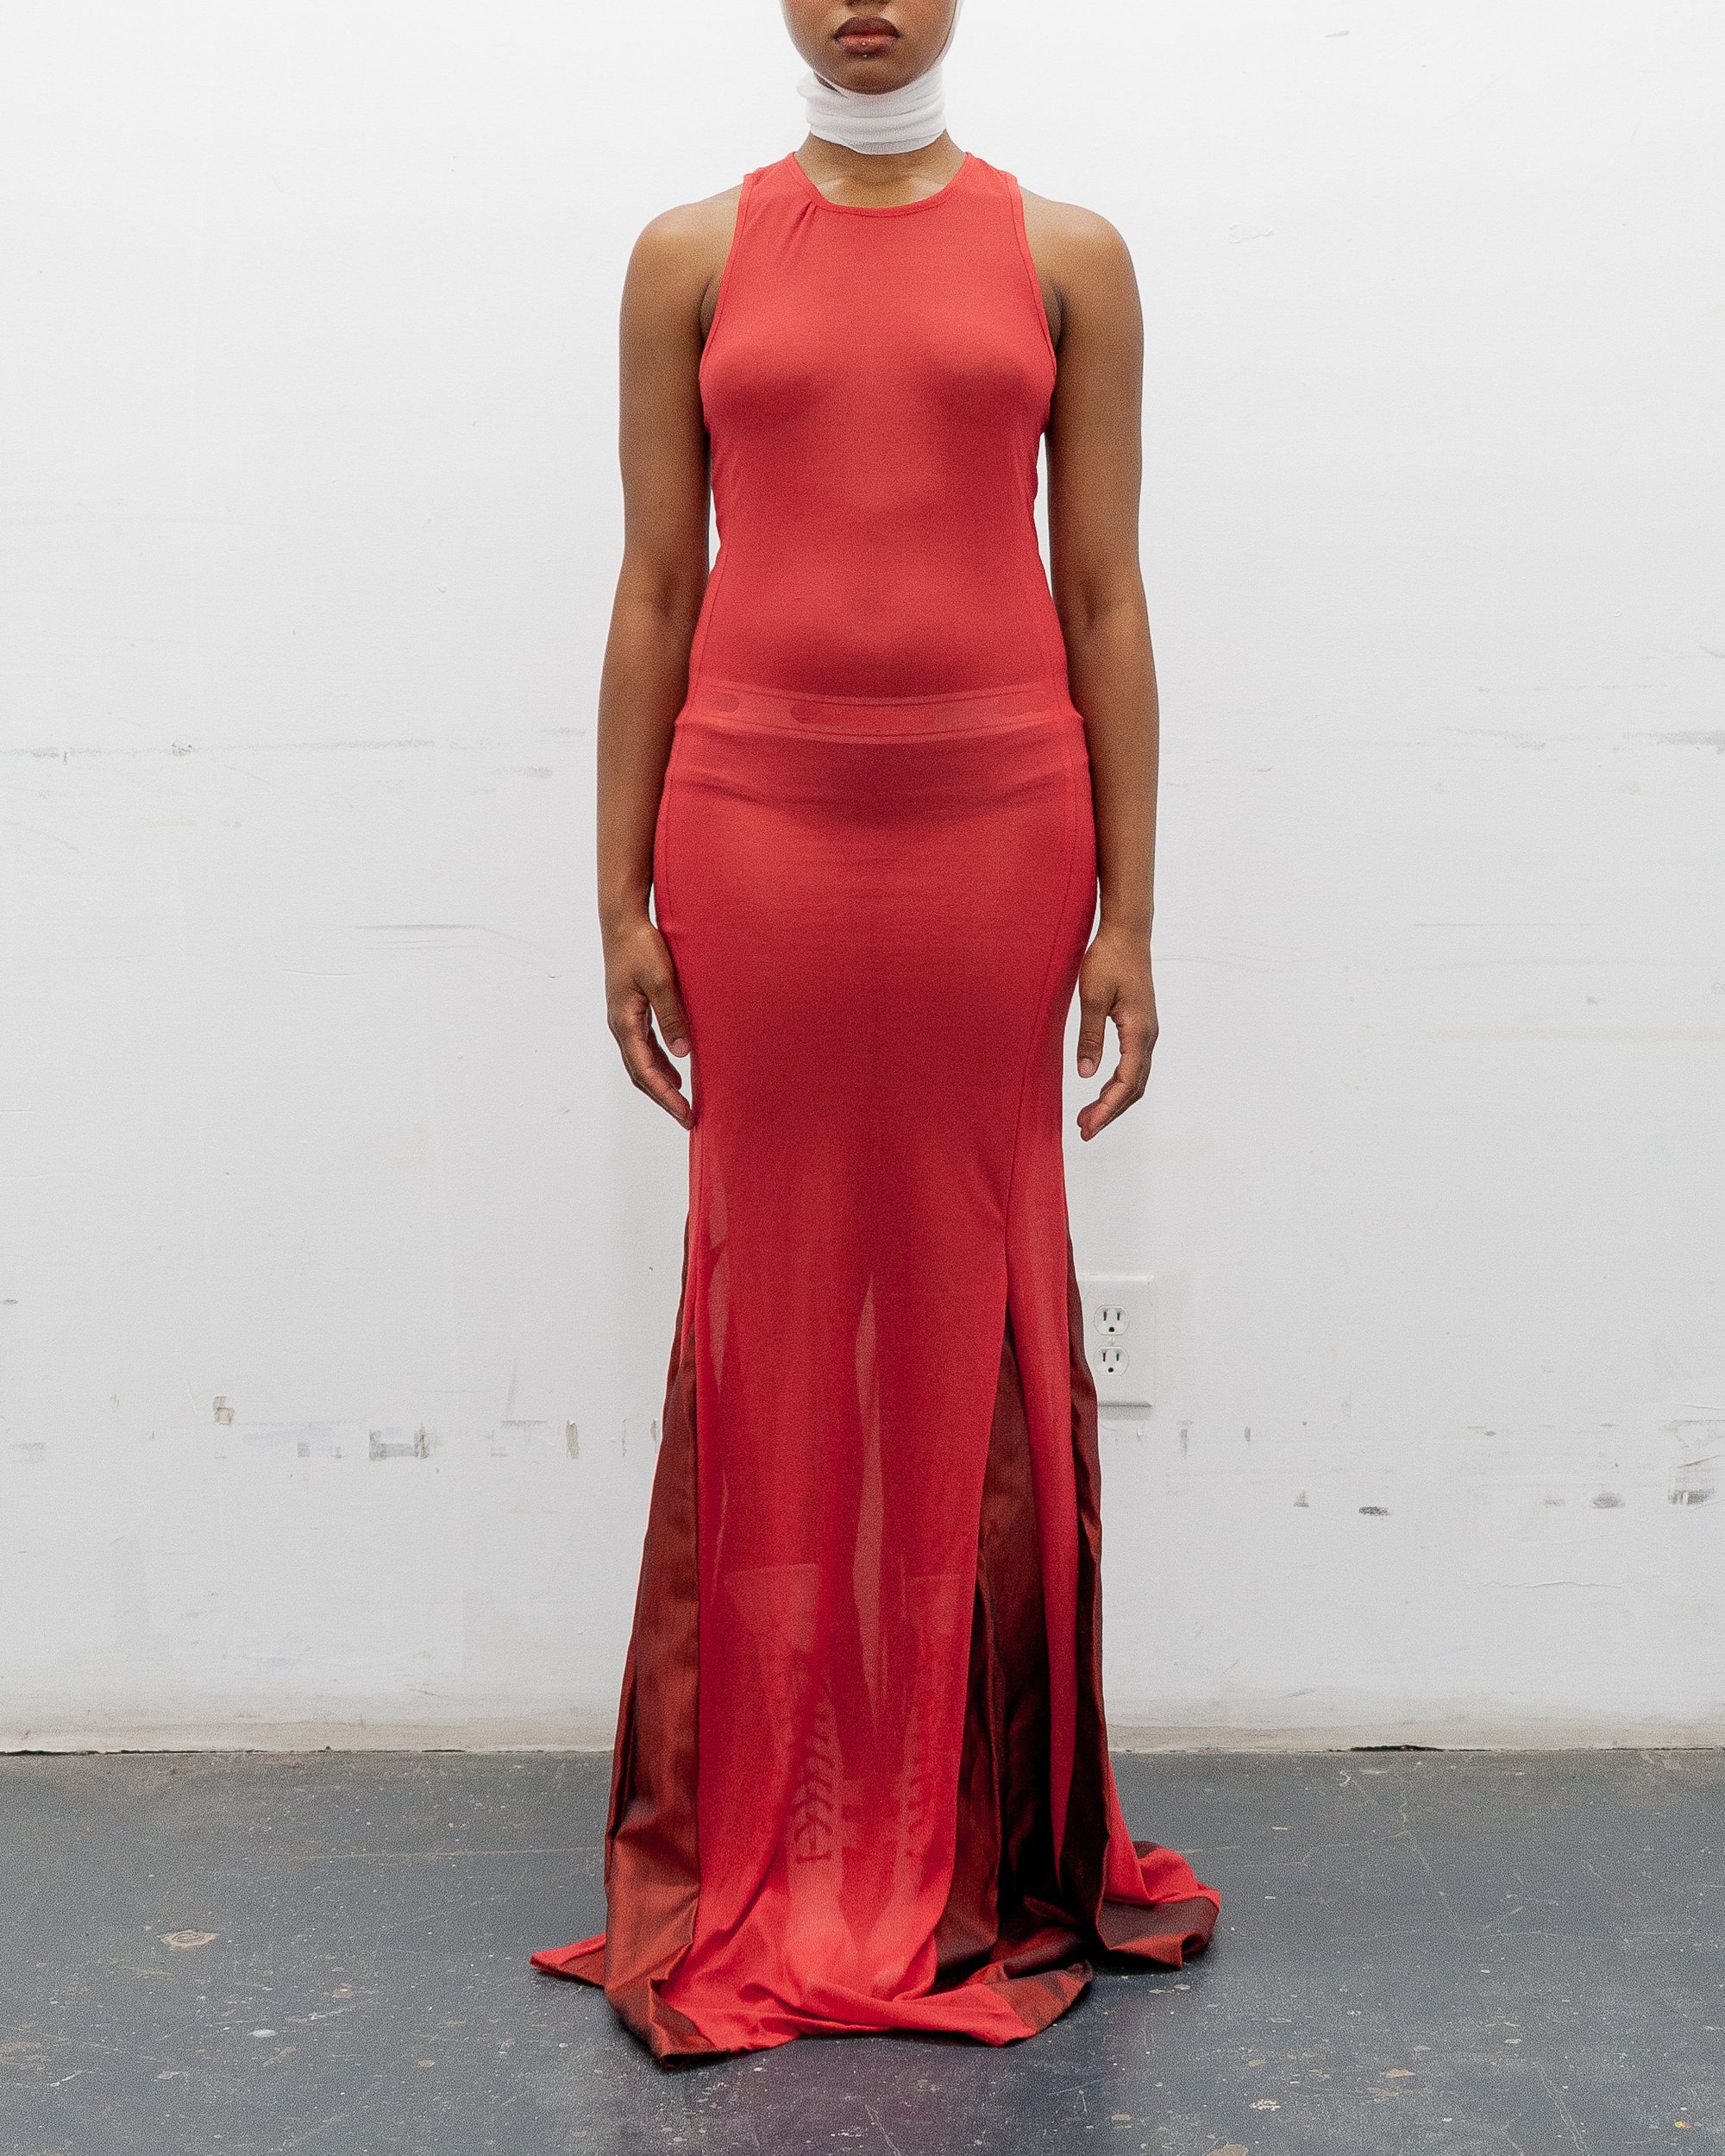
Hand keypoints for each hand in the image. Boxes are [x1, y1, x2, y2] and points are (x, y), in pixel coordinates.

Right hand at [605, 913, 692, 1128]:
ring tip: (682, 1100)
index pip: (646, 1072)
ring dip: (661, 1082)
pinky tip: (675, 1065)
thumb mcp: (662, 981)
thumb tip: (683, 1055)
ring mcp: (624, 1019)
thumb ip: (672, 1017)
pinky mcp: (631, 1010)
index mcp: (624, 1023)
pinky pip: (644, 1046)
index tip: (685, 1115)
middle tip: (687, 1117)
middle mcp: (621, 1025)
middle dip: (663, 1098)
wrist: (623, 922)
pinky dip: (659, 1062)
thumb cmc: (641, 946)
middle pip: (640, 1074)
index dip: (666, 1097)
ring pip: (641, 1062)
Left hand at [1074, 922, 1156, 1141]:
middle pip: (1134, 1088)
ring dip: (1114, 1101)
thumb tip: (1086, 1075)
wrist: (1128, 932)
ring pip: (1136, 1079)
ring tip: (1088, 1116)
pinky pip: (1134, 1065)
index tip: (1087, 1126)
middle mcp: (1148, 1036)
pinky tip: (1101, 1088)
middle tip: (1084, 1130)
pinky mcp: (1141, 1026)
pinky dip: (1119, 1084)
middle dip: (1110, 1112)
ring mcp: (1147, 1032)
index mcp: (1139, 1031)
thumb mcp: (1092, 997)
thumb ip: (1090, 1036)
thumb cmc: (1109, 958)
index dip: (1106, 1109)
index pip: (1125, 1083)